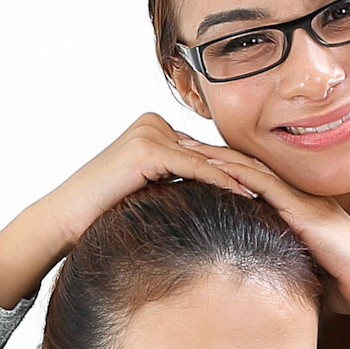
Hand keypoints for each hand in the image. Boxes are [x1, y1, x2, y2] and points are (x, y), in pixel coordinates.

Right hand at [0, 116, 264, 310]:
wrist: (62, 223)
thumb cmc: (100, 221)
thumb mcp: (148, 201)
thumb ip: (176, 194)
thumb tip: (210, 213)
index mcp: (157, 134)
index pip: (208, 155)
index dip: (241, 174)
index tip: (274, 191)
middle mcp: (155, 125)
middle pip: (213, 153)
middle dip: (249, 172)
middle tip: (287, 189)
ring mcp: (151, 132)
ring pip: (208, 159)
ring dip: (244, 177)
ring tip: (278, 194)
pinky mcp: (147, 147)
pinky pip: (194, 167)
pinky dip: (222, 181)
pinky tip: (250, 196)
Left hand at [182, 146, 349, 348]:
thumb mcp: (307, 275)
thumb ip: (284, 270)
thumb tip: (261, 292)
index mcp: (299, 210)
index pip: (254, 183)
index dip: (222, 171)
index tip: (191, 165)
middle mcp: (299, 198)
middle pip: (247, 168)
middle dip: (211, 156)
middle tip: (175, 143)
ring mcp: (302, 200)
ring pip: (251, 169)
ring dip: (215, 157)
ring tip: (181, 146)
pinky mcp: (304, 210)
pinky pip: (264, 184)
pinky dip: (236, 172)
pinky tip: (211, 165)